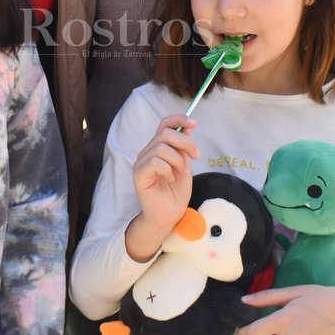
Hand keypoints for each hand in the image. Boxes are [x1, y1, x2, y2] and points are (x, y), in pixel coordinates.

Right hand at [127, 117, 199, 260]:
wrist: (169, 216)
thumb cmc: (176, 193)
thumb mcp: (185, 165)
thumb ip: (183, 148)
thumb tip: (187, 127)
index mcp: (158, 148)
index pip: (165, 124)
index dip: (179, 119)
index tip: (195, 123)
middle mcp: (147, 152)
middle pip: (165, 133)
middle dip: (185, 143)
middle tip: (195, 157)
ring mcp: (141, 162)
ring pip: (162, 148)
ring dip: (177, 160)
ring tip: (179, 173)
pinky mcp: (139, 174)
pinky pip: (155, 162)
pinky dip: (167, 170)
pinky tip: (169, 179)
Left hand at [238, 285, 334, 334]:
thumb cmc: (318, 297)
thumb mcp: (292, 292)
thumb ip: (266, 298)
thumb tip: (244, 301)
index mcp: (282, 321)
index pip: (252, 334)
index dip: (244, 334)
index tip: (244, 330)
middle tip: (272, 327)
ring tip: (295, 327)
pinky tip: (307, 334)